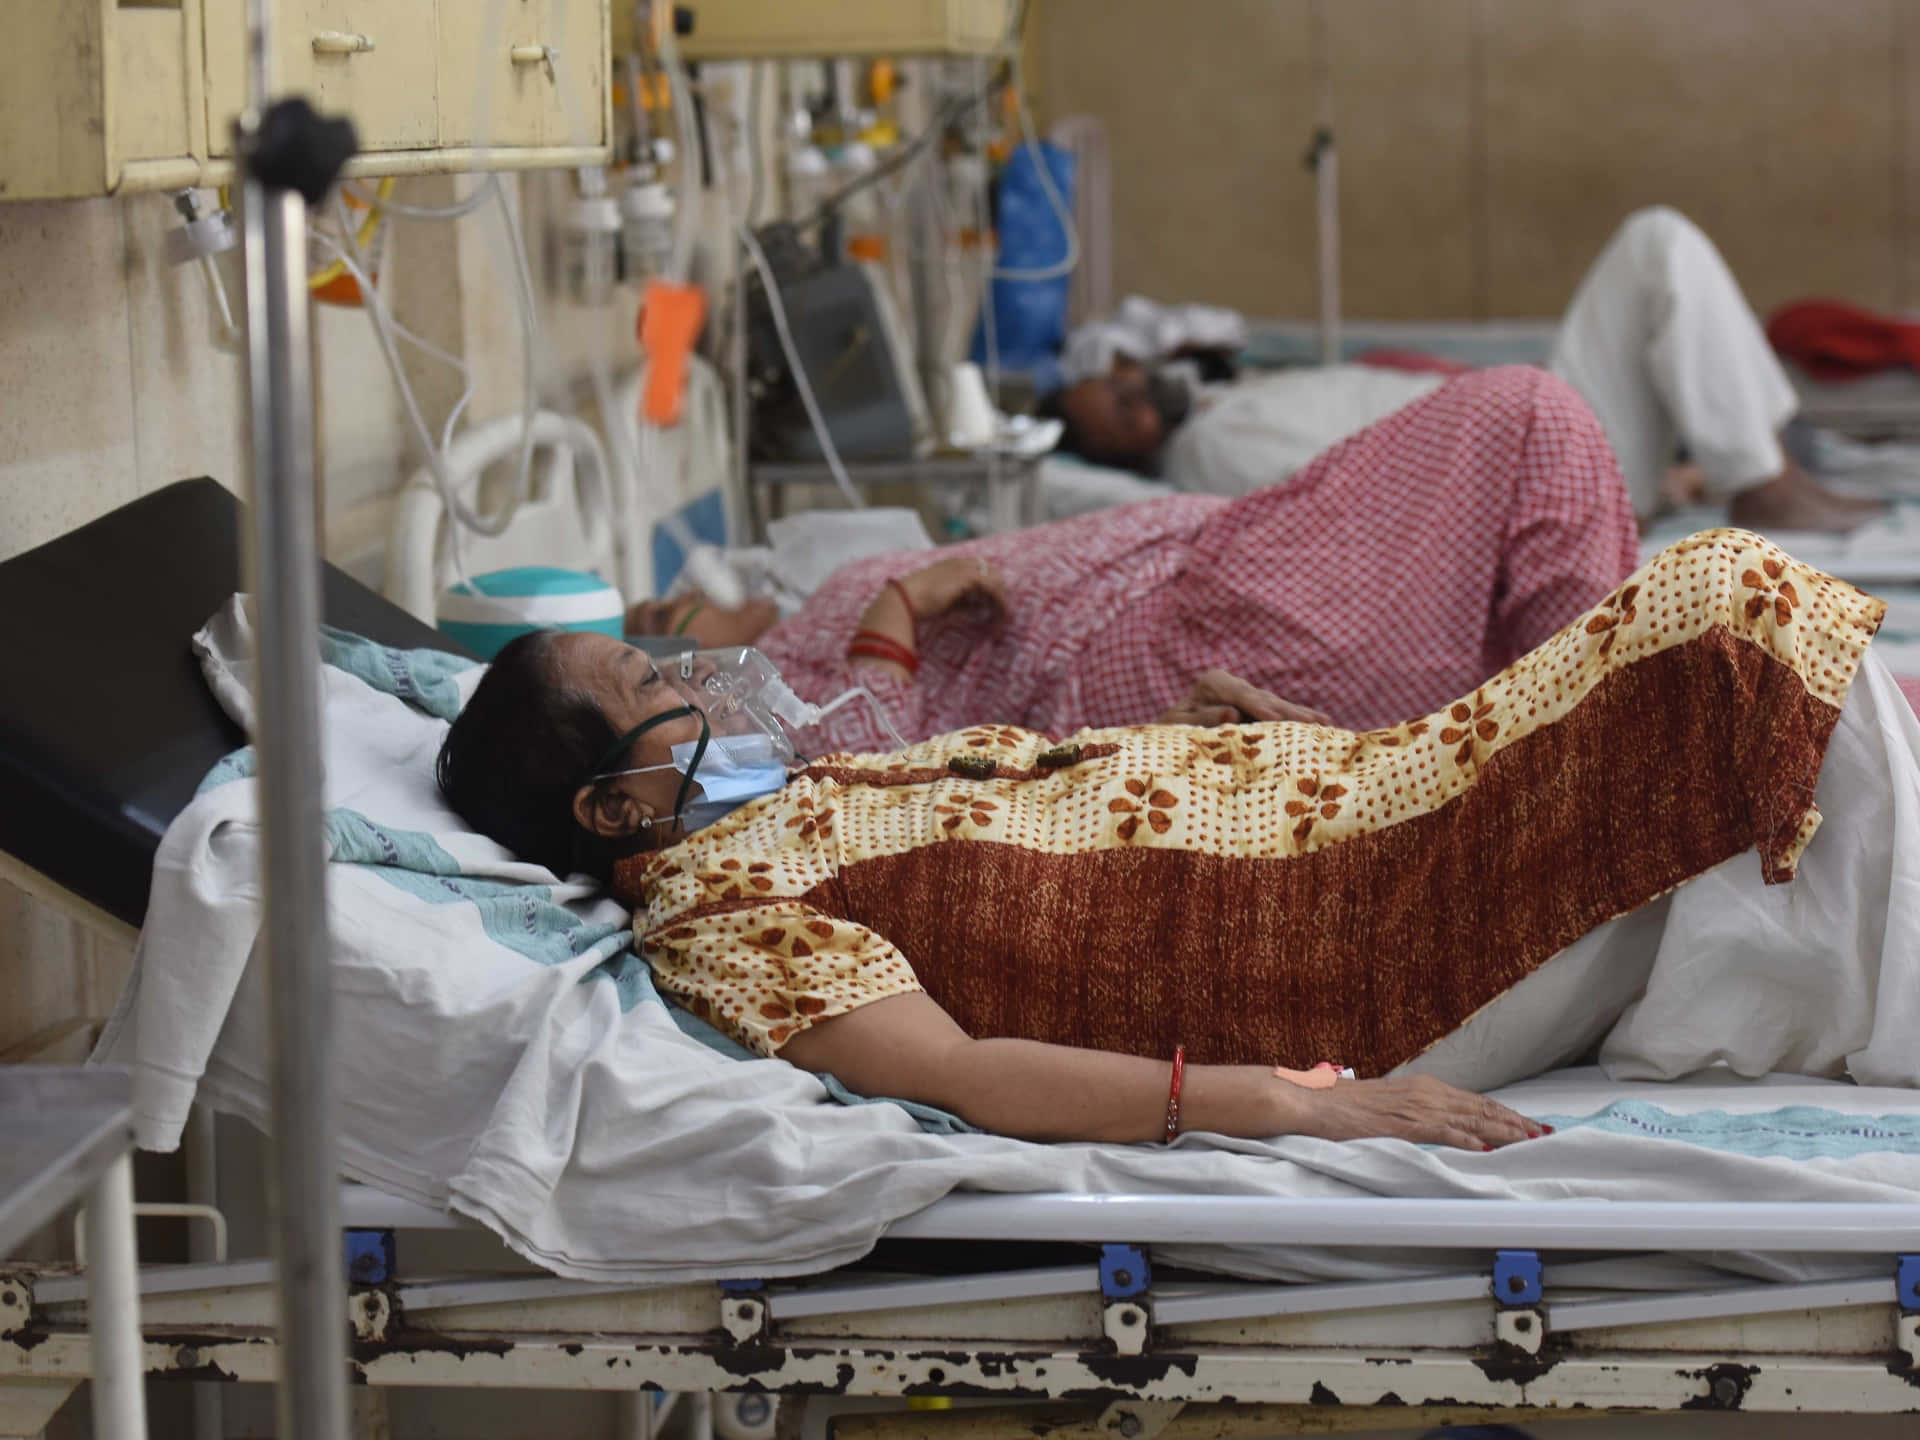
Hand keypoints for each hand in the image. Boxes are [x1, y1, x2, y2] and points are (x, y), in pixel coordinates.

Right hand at [899, 554, 1009, 623]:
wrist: (905, 600)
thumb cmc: (917, 603)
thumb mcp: (944, 599)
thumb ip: (960, 598)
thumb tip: (976, 605)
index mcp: (952, 565)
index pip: (981, 571)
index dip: (989, 587)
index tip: (992, 605)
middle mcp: (961, 563)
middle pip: (992, 573)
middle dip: (999, 592)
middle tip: (1001, 611)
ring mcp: (964, 568)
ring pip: (996, 579)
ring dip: (1002, 599)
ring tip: (1004, 617)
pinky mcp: (967, 577)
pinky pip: (993, 587)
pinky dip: (1001, 601)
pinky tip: (1002, 614)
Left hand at [1157, 669, 1331, 726]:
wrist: (1170, 726)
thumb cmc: (1170, 729)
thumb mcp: (1177, 724)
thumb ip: (1202, 718)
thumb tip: (1232, 713)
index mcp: (1212, 682)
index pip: (1240, 696)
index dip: (1259, 708)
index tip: (1276, 719)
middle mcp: (1233, 683)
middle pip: (1264, 699)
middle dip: (1288, 712)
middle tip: (1312, 724)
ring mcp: (1247, 692)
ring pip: (1277, 704)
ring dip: (1301, 715)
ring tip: (1325, 724)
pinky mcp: (1256, 704)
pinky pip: (1280, 711)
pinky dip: (1300, 717)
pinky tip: (1323, 722)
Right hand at [1286, 1073, 1546, 1150]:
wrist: (1313, 1101)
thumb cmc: (1344, 1107)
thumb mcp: (1387, 1107)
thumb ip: (1412, 1115)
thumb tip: (1434, 1129)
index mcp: (1422, 1088)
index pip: (1474, 1101)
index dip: (1504, 1113)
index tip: (1527, 1123)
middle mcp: (1426, 1092)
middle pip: (1482, 1107)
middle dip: (1515, 1121)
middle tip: (1544, 1132)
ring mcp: (1416, 1107)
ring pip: (1472, 1118)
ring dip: (1503, 1130)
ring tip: (1530, 1140)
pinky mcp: (1404, 1123)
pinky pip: (1444, 1131)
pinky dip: (1469, 1139)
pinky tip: (1487, 1147)